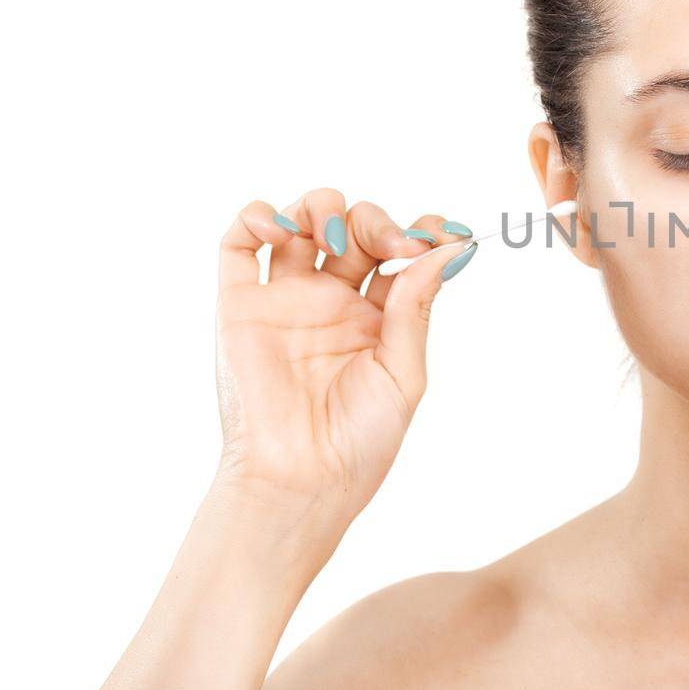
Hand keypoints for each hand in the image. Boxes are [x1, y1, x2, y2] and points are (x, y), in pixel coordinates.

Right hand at [212, 187, 475, 527]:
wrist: (301, 481)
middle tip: (395, 246)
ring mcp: (286, 300)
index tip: (445, 233)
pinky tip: (286, 228)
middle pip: (356, 229)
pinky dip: (259, 217)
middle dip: (379, 222)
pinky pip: (239, 244)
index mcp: (376, 317)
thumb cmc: (359, 443)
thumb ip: (416, 306)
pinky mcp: (241, 306)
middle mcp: (331, 301)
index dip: (422, 232)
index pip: (399, 252)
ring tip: (337, 237)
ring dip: (324, 208)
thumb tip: (450, 249)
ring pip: (302, 221)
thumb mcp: (404, 372)